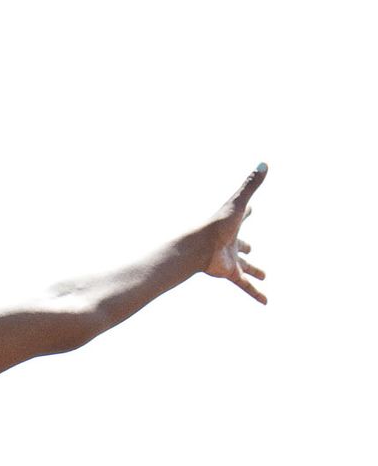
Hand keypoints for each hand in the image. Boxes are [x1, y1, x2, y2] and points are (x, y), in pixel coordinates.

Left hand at [203, 164, 267, 303]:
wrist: (198, 247)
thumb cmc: (216, 224)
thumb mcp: (237, 203)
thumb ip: (250, 184)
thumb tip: (265, 163)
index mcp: (233, 225)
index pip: (242, 215)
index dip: (247, 210)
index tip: (251, 209)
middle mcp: (231, 242)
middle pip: (242, 244)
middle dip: (247, 246)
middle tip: (252, 247)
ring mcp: (231, 259)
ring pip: (245, 267)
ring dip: (254, 271)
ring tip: (263, 276)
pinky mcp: (230, 273)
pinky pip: (245, 285)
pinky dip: (255, 294)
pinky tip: (266, 302)